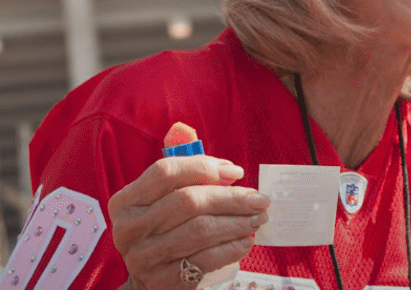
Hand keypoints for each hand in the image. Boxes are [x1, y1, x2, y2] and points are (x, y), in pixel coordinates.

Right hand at [108, 156, 268, 289]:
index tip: (237, 172)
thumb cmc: (167, 230)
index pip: (165, 172)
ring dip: (237, 222)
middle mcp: (129, 228)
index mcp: (126, 201)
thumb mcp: (166, 200)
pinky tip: (245, 242)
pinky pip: (206, 258)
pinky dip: (232, 247)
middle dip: (231, 198)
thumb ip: (188, 173)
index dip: (204, 167)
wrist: (152, 280)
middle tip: (259, 201)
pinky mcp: (161, 281)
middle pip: (188, 201)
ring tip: (257, 219)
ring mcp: (143, 257)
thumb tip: (215, 157)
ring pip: (201, 229)